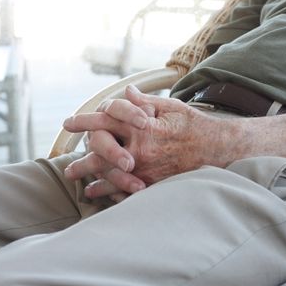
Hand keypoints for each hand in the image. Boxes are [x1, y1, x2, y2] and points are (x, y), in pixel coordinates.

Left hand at [63, 85, 235, 199]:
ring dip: (92, 180)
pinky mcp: (154, 183)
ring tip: (80, 185)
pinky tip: (101, 194)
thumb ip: (145, 101)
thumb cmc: (193, 125)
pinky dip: (111, 192)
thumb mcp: (171, 107)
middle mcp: (141, 148)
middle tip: (68, 167)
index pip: (105, 120)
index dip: (84, 121)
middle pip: (101, 154)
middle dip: (82, 161)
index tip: (68, 123)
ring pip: (110, 175)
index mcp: (143, 126)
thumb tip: (127, 91)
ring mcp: (146, 169)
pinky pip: (126, 190)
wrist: (217, 149)